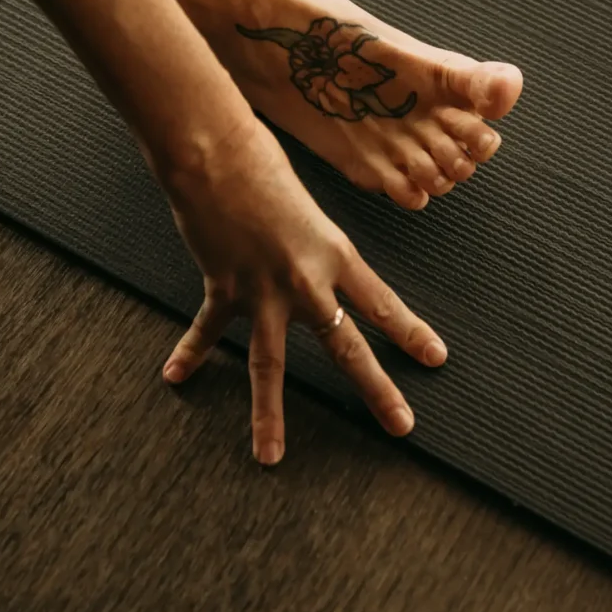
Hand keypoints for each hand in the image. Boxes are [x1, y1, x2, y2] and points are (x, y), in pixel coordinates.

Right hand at [161, 118, 446, 463]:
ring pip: (269, 365)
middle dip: (377, 388)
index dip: (410, 332)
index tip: (435, 358)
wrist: (216, 155)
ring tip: (271, 456)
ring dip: (270, 414)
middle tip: (401, 425)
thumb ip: (311, 244)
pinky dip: (191, 353)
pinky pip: (208, 330)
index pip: (382, 303)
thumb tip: (309, 266)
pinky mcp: (223, 288)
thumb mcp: (306, 207)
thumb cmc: (263, 164)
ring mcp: (262, 291)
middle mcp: (305, 280)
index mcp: (335, 253)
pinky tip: (176, 377)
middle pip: (346, 345)